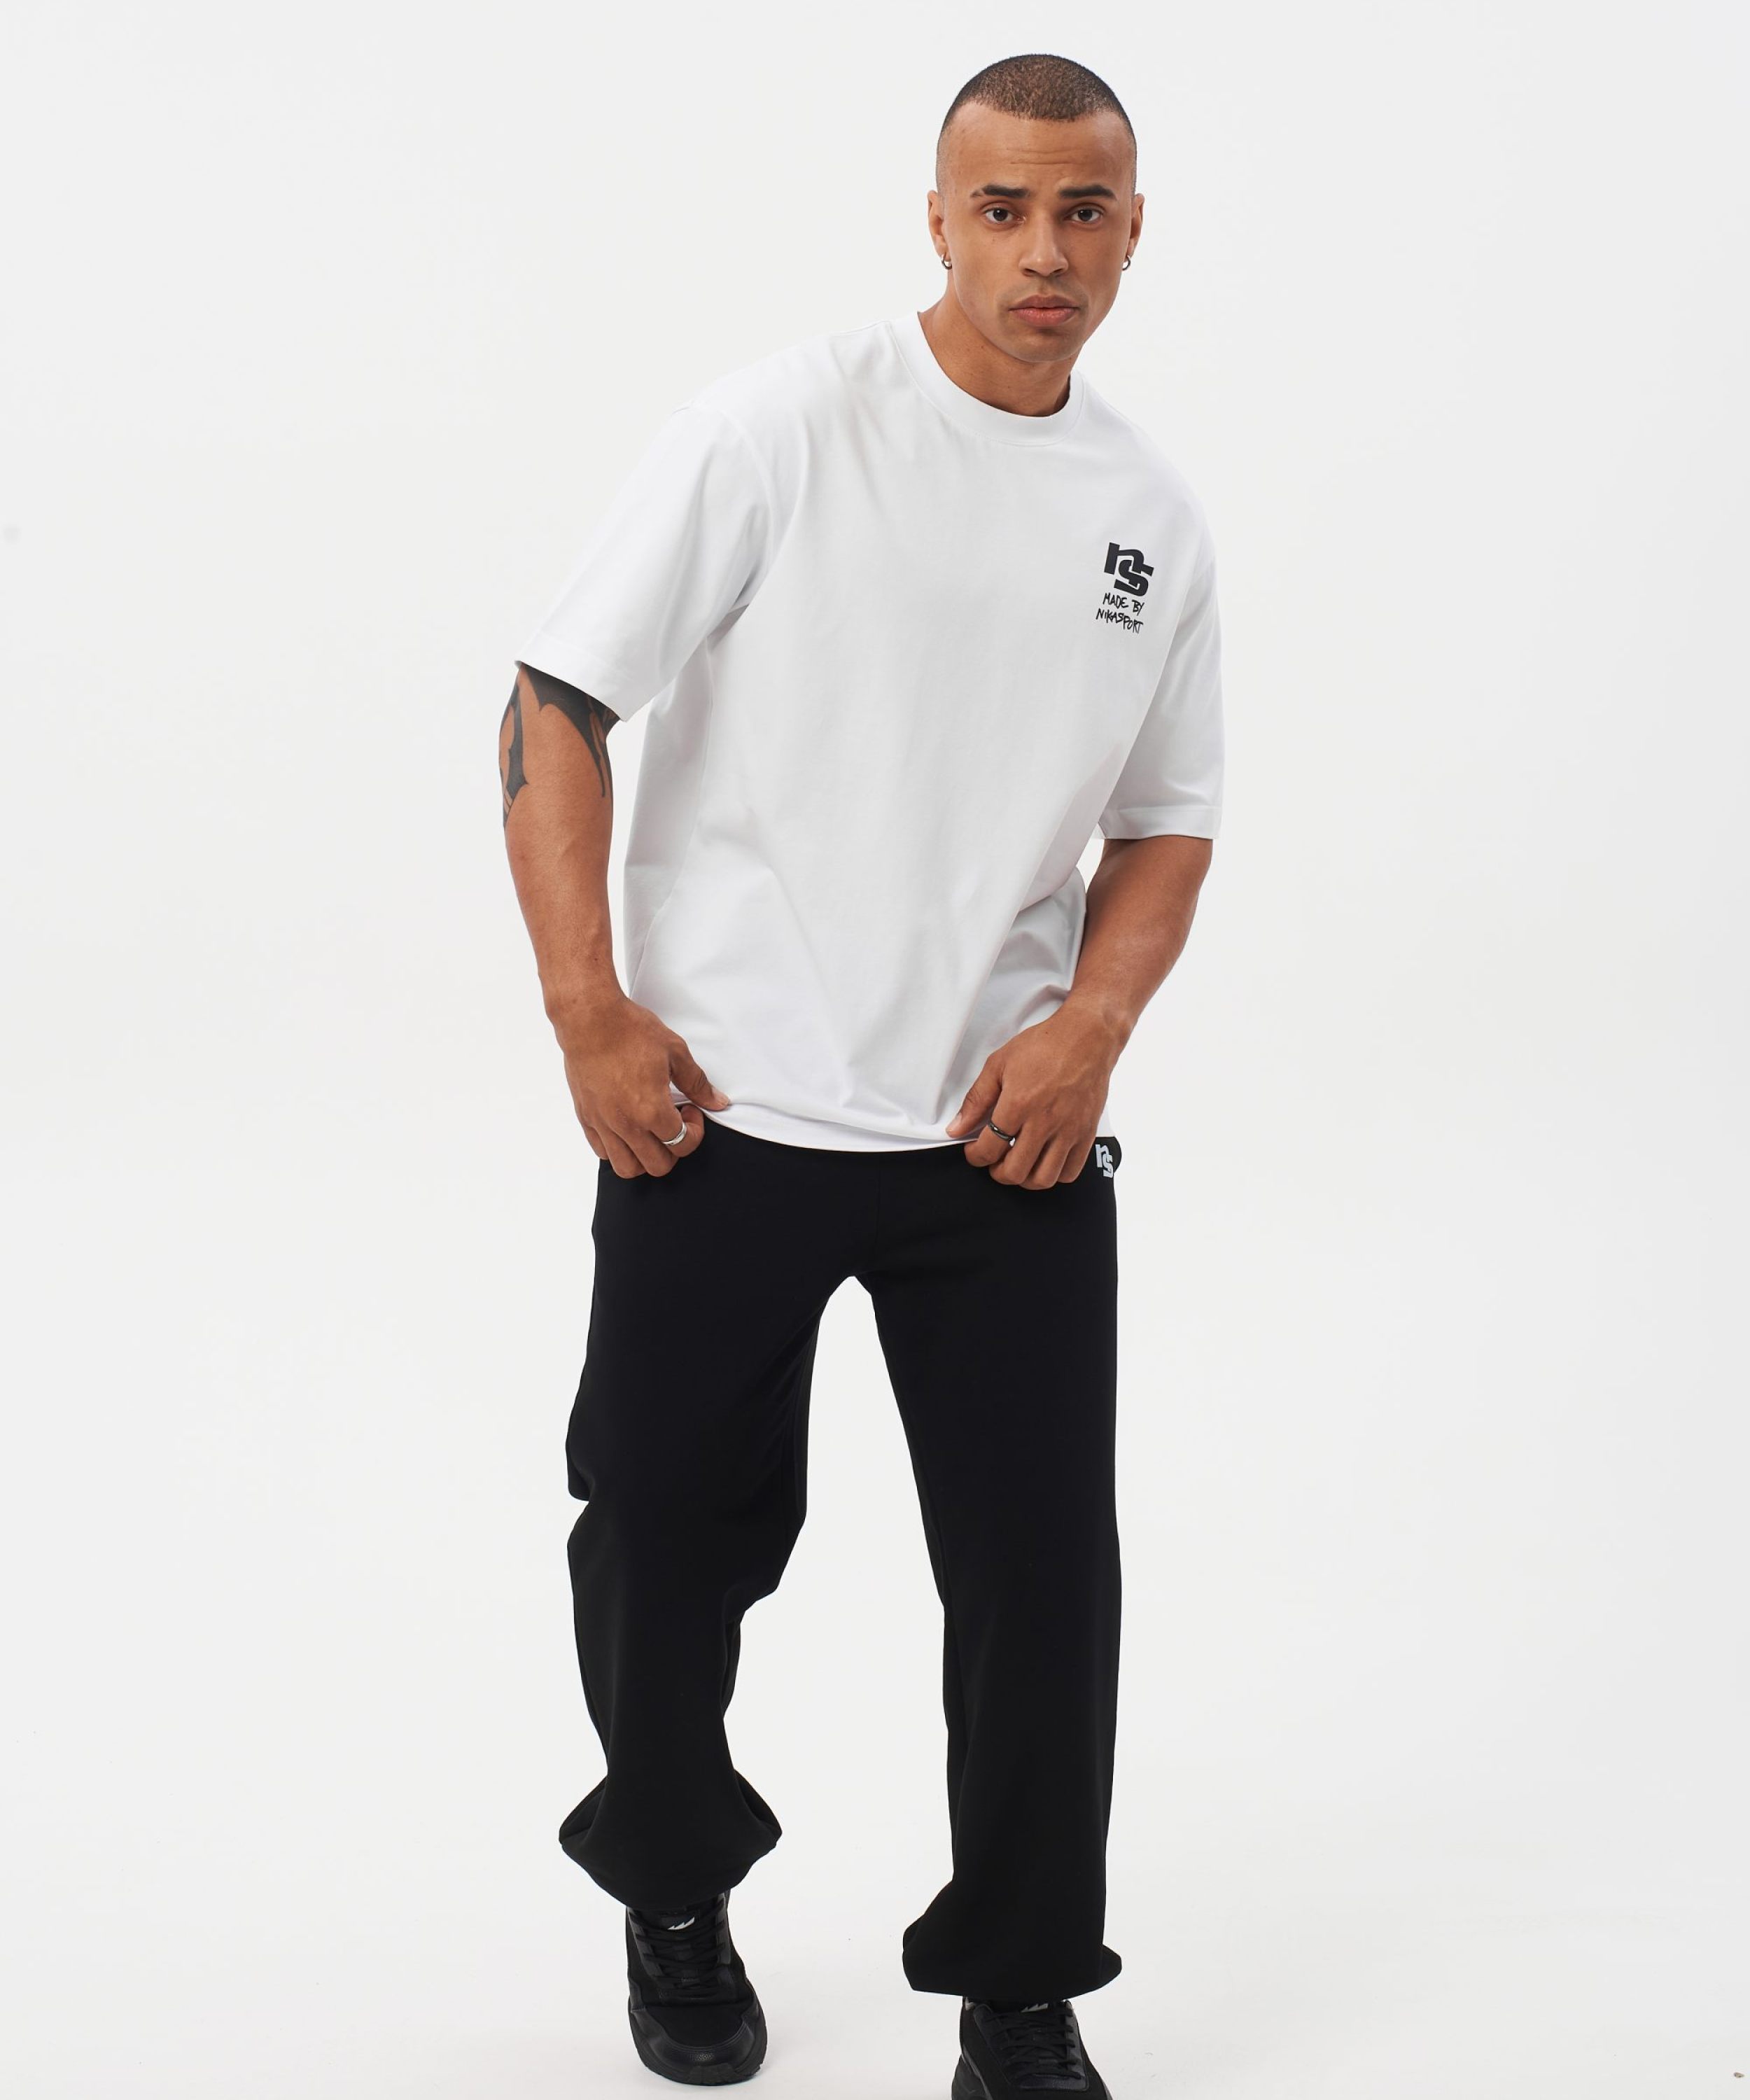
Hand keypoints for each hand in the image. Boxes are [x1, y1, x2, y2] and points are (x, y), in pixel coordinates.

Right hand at [552, 991, 730, 1177]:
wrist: (589, 1019)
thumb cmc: (630, 1030)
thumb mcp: (675, 1052)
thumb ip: (697, 1083)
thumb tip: (717, 1102)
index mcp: (651, 1110)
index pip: (683, 1144)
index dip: (695, 1132)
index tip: (690, 1110)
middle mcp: (625, 1124)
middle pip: (657, 1166)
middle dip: (674, 1150)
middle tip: (673, 1123)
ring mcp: (603, 1123)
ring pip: (627, 1168)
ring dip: (645, 1157)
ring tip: (650, 1132)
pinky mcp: (586, 1117)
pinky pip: (602, 1152)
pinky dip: (618, 1149)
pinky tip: (627, 1125)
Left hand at [946, 1005, 1120, 1188]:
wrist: (1087, 1037)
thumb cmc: (1045, 1046)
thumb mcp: (999, 1064)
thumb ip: (976, 1100)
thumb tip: (957, 1127)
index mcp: (1018, 1105)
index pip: (989, 1149)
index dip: (975, 1157)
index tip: (974, 1152)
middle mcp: (1044, 1122)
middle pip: (1014, 1171)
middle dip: (996, 1172)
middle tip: (994, 1161)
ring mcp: (1068, 1130)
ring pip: (1043, 1179)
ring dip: (1024, 1179)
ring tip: (1018, 1164)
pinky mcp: (1086, 1133)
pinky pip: (1070, 1172)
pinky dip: (1054, 1175)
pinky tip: (1044, 1161)